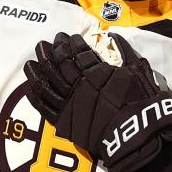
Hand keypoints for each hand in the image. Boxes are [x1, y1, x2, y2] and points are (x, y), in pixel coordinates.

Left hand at [23, 33, 171, 171]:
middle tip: (43, 44)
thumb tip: (113, 36)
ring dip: (37, 71)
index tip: (66, 37)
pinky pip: (45, 108)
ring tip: (31, 62)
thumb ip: (125, 52)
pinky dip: (36, 97)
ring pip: (46, 84)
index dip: (70, 43)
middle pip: (59, 65)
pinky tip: (31, 88)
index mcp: (95, 73)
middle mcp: (78, 86)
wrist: (134, 136)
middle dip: (50, 52)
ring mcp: (69, 105)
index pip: (78, 53)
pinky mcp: (64, 123)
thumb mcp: (138, 72)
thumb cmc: (140, 103)